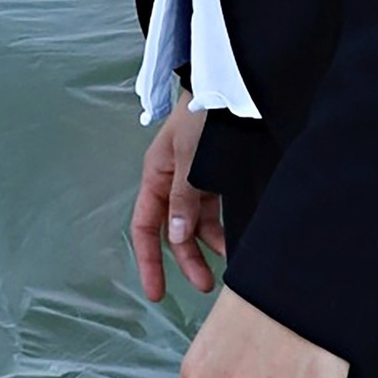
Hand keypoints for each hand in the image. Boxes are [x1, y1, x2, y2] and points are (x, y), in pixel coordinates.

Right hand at [131, 92, 223, 299]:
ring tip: (225, 270)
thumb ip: (182, 198)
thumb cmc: (202, 117)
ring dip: (206, 247)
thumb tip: (175, 238)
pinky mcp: (218, 178)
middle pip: (173, 232)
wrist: (230, 85)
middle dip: (186, 260)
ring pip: (196, 225)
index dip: (149, 260)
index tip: (155, 292)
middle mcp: (173, 183)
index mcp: (156, 177)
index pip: (145, 227)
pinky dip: (221, 229)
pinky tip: (233, 244)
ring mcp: (196, 181)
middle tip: (205, 286)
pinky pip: (215, 212)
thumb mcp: (188, 158)